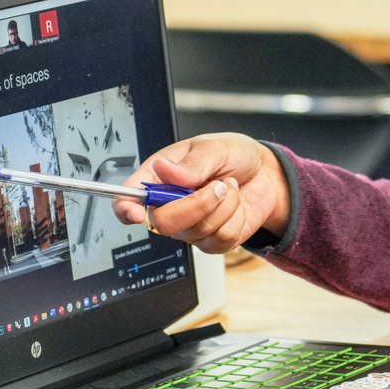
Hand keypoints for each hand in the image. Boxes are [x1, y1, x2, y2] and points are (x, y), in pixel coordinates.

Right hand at [112, 133, 291, 253]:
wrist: (264, 173)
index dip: (125, 208)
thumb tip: (166, 171)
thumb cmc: (233, 156)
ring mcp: (190, 227)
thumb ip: (192, 162)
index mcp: (159, 177)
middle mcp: (170, 205)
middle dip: (197, 204)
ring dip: (224, 205)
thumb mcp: (215, 147)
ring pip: (197, 230)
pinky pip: (220, 240)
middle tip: (218, 184)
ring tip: (229, 187)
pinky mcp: (212, 241)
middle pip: (162, 223)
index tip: (136, 213)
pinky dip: (236, 218)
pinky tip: (235, 205)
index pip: (128, 198)